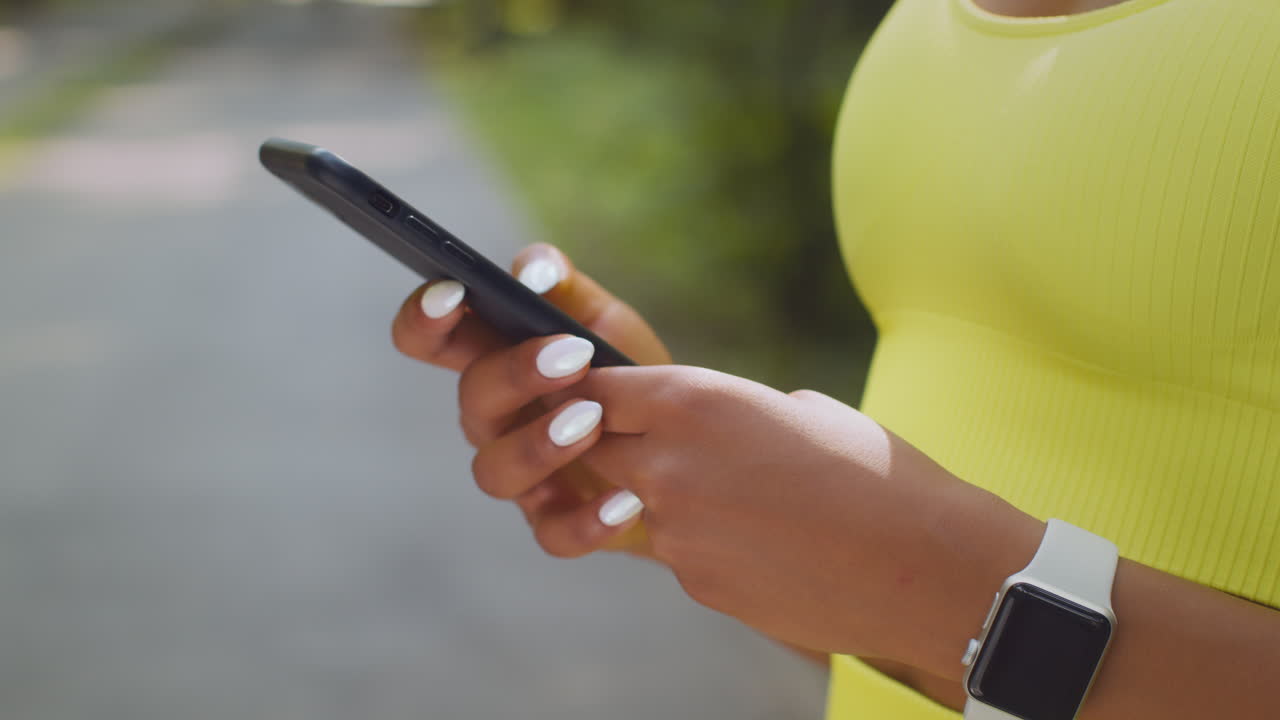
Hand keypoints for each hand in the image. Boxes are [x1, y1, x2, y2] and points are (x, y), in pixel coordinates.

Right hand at [390, 244, 670, 555]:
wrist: (685, 445)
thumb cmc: (627, 374)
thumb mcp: (603, 320)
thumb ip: (563, 289)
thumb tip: (532, 271)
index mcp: (490, 360)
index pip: (428, 338)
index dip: (425, 317)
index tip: (452, 292)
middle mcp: (492, 420)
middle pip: (471, 398)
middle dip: (515, 373)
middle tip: (572, 355)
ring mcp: (520, 476)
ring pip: (495, 472)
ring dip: (539, 446)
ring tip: (593, 419)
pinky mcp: (556, 522)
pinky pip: (552, 533)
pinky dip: (587, 519)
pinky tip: (627, 497)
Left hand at [485, 363, 1032, 664]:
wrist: (921, 563)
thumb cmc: (874, 469)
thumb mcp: (796, 410)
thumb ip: (729, 414)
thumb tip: (705, 429)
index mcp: (693, 400)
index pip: (598, 390)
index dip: (594, 394)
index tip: (596, 398)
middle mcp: (667, 463)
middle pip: (593, 450)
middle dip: (610, 446)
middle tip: (646, 446)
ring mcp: (675, 531)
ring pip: (637, 507)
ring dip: (666, 499)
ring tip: (742, 500)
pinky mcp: (695, 582)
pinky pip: (680, 553)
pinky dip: (705, 544)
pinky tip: (764, 543)